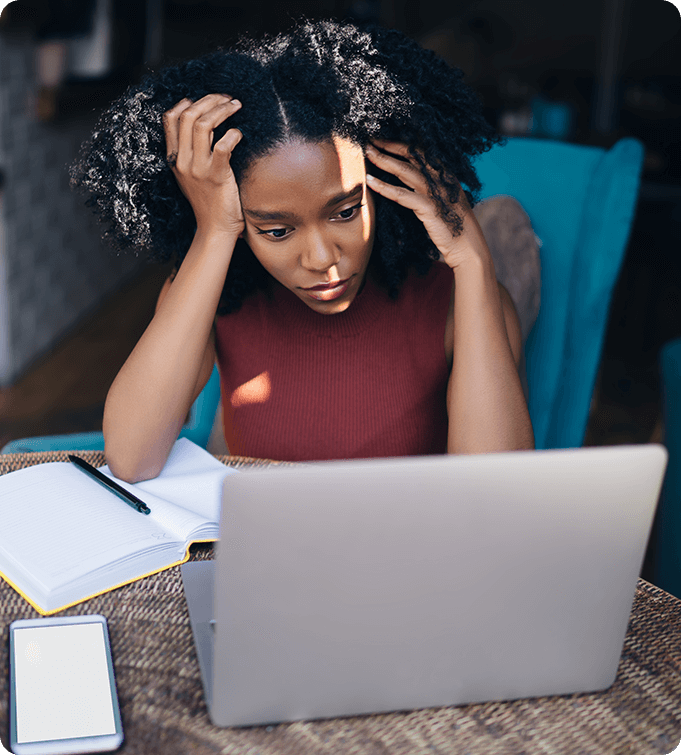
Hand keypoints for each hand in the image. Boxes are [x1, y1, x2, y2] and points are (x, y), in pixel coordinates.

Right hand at [163, 94, 243, 238]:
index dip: (188, 102)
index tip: (207, 100)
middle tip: (227, 98)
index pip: (170, 118)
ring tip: (236, 107)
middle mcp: (182, 161)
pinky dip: (234, 134)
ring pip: (203, 125)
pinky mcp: (217, 177)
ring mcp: (198, 169)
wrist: (215, 229)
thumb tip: (205, 122)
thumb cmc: (208, 200)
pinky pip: (224, 146)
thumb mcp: (191, 173)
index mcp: (174, 158)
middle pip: (188, 115)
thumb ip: (192, 150)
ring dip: (222, 110)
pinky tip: (240, 134)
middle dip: (209, 100)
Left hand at [365, 140, 491, 271]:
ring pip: (405, 170)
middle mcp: (441, 178)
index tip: (383, 137)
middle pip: (412, 154)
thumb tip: (406, 179)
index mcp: (445, 174)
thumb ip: (428, 187)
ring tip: (367, 153)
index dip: (401, 142)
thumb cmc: (452, 226)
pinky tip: (370, 181)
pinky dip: (384, 187)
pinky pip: (402, 194)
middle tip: (370, 139)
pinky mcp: (428, 207)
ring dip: (384, 160)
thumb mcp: (441, 200)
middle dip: (389, 144)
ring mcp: (435, 192)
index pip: (421, 150)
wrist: (467, 246)